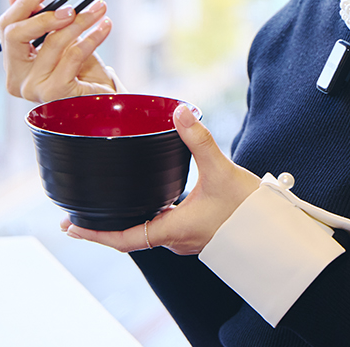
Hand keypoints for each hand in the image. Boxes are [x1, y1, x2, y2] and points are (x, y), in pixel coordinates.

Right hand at [0, 0, 122, 103]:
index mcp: (13, 64)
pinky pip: (73, 56)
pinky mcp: (55, 93)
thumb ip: (38, 18)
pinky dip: (92, 38)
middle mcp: (17, 79)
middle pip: (16, 35)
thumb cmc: (79, 67)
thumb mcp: (58, 38)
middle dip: (45, 15)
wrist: (102, 98)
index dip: (23, 5)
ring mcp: (33, 88)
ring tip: (99, 9)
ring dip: (80, 21)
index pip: (7, 28)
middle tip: (72, 6)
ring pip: (53, 42)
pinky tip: (105, 27)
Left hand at [62, 104, 259, 254]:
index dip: (95, 234)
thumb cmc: (249, 212)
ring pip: (148, 231)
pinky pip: (165, 227)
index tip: (71, 227)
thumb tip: (180, 111)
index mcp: (172, 230)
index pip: (123, 239)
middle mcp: (175, 239)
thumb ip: (199, 139)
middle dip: (104, 226)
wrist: (277, 237)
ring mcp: (187, 239)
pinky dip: (150, 216)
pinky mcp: (199, 234)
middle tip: (78, 215)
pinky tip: (153, 199)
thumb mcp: (221, 171)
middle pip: (130, 236)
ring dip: (127, 221)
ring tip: (109, 203)